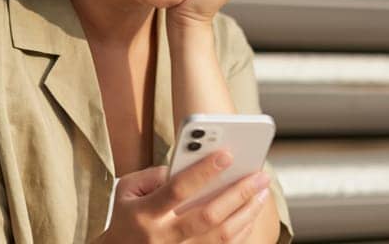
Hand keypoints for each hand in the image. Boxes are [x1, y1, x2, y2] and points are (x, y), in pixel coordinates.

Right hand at [93, 150, 272, 242]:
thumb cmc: (126, 215)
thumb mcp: (128, 190)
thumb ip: (157, 174)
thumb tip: (194, 165)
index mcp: (145, 213)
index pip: (178, 189)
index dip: (203, 171)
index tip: (228, 154)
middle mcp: (163, 236)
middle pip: (208, 216)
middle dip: (238, 194)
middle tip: (260, 176)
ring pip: (221, 236)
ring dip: (246, 213)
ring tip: (262, 192)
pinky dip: (241, 232)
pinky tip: (251, 214)